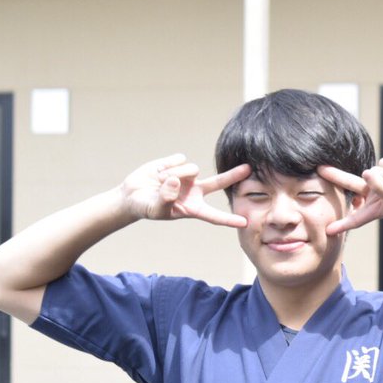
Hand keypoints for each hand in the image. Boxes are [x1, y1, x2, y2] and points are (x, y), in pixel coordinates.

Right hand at [119, 154, 250, 227]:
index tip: (245, 223)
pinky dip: (167, 165)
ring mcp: (188, 176)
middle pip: (219, 183)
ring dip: (173, 174)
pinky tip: (159, 171)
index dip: (229, 219)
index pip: (214, 215)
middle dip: (233, 175)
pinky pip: (179, 160)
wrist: (132, 194)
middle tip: (249, 169)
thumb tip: (176, 181)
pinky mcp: (179, 163)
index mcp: (193, 208)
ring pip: (190, 169)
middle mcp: (195, 191)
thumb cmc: (145, 207)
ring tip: (159, 181)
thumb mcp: (154, 209)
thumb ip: (165, 199)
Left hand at [320, 157, 382, 235]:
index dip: (342, 223)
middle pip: (351, 184)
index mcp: (376, 207)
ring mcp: (381, 177)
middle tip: (319, 170)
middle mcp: (375, 192)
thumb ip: (379, 186)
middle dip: (335, 176)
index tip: (328, 230)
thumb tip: (366, 172)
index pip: (356, 217)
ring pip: (374, 170)